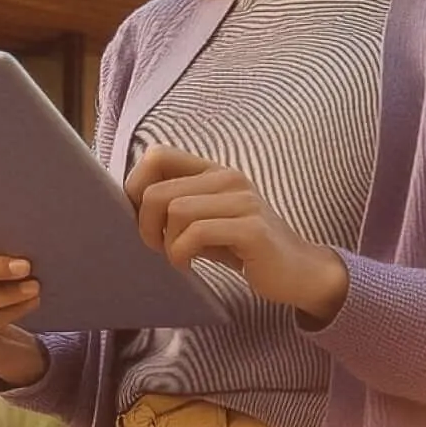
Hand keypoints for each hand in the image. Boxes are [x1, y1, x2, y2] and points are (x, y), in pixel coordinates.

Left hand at [124, 146, 349, 322]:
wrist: (296, 271)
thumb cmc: (243, 247)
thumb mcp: (207, 220)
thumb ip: (177, 206)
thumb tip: (129, 206)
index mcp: (213, 171)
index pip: (157, 155)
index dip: (136, 186)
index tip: (142, 217)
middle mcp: (228, 178)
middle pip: (157, 192)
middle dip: (145, 226)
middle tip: (157, 247)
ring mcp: (243, 201)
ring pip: (175, 212)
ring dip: (166, 244)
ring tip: (177, 258)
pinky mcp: (251, 228)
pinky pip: (197, 234)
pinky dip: (182, 254)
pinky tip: (189, 265)